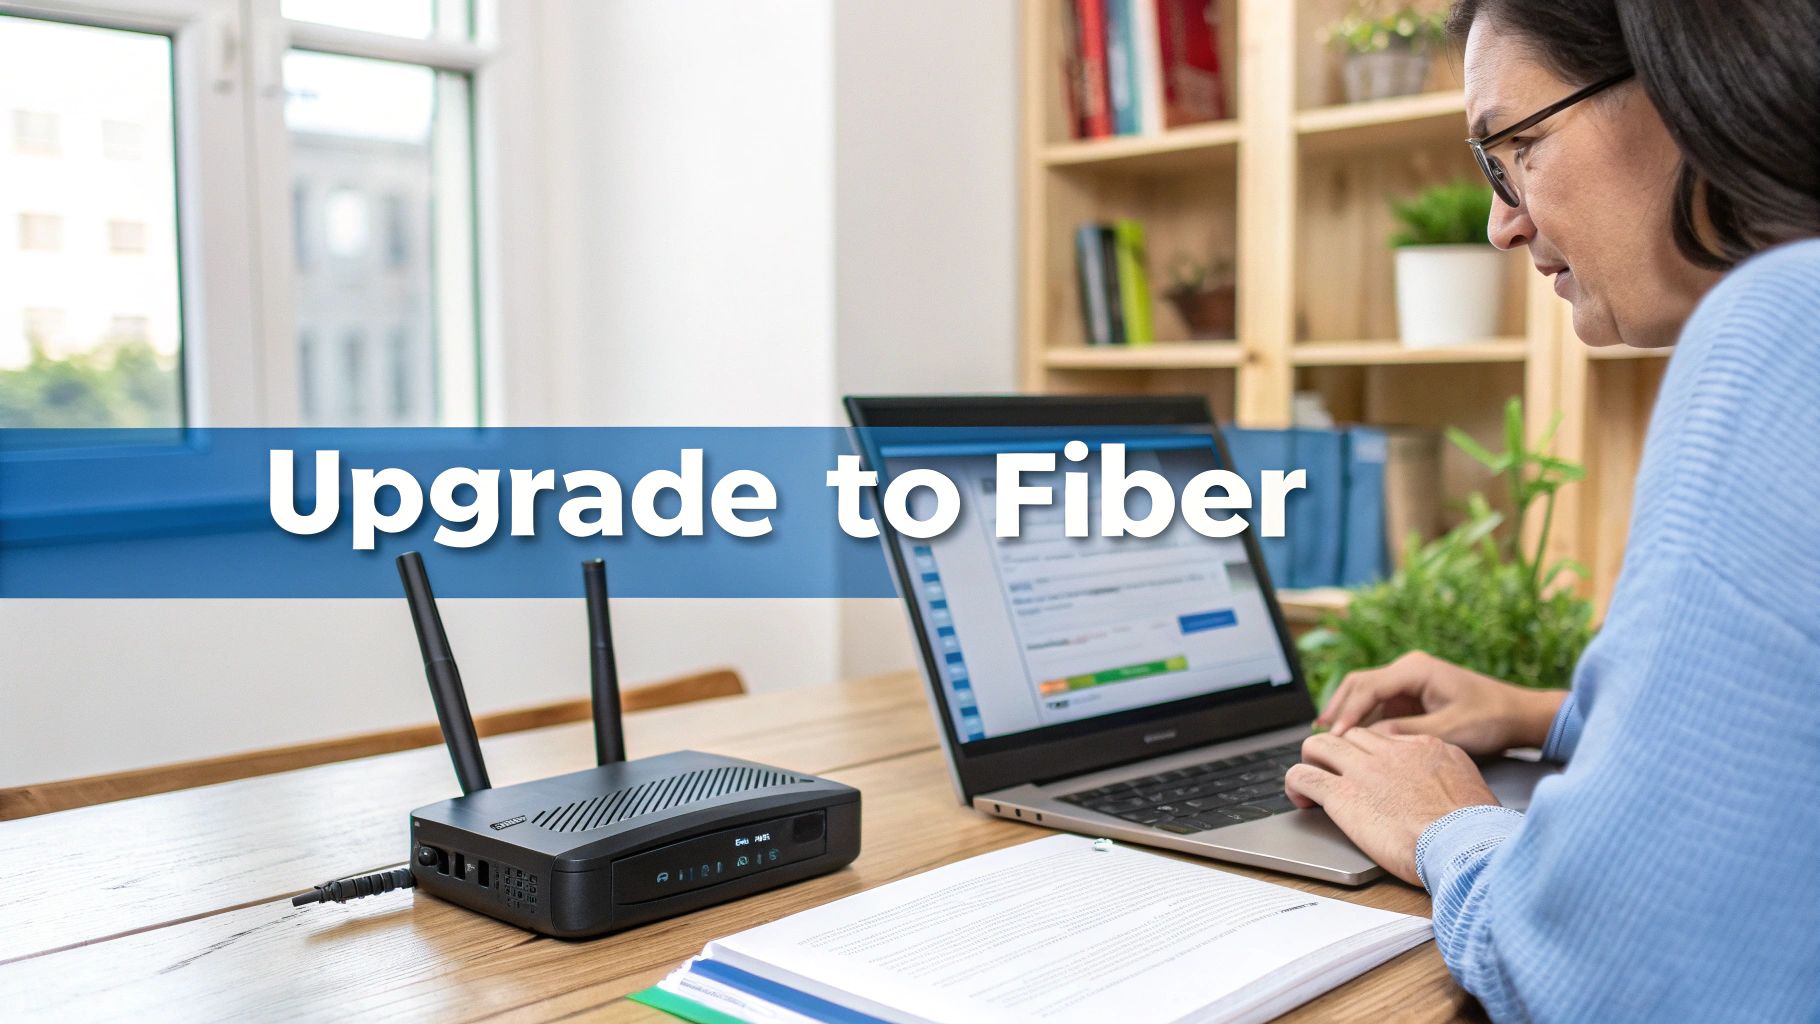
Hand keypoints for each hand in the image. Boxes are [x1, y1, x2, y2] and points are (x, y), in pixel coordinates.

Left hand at [1285, 729, 1498, 884]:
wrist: (1462, 845)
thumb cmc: (1473, 829)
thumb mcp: (1470, 784)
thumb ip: (1447, 774)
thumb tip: (1438, 781)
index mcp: (1423, 747)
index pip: (1384, 739)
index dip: (1371, 754)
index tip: (1368, 770)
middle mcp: (1389, 752)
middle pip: (1349, 736)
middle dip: (1338, 752)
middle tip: (1335, 772)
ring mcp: (1362, 770)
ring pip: (1319, 745)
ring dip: (1312, 760)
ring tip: (1312, 780)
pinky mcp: (1342, 795)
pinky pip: (1303, 775)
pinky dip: (1295, 783)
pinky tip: (1300, 798)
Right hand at [1315, 650, 1566, 755]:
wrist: (1519, 715)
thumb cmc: (1490, 719)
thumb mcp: (1448, 730)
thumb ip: (1406, 733)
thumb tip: (1369, 741)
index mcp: (1416, 669)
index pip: (1368, 687)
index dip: (1348, 712)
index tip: (1335, 736)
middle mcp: (1408, 669)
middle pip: (1359, 684)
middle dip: (1338, 708)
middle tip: (1319, 733)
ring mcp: (1409, 681)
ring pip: (1365, 693)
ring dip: (1347, 713)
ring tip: (1327, 735)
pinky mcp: (1412, 696)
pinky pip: (1379, 704)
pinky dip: (1363, 719)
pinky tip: (1352, 736)